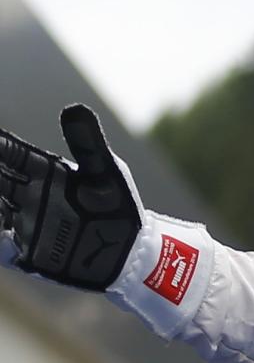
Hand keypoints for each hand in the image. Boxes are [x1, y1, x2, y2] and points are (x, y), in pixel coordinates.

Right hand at [0, 104, 141, 289]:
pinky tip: (0, 231)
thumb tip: (76, 109)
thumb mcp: (106, 174)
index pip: (8, 153)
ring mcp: (24, 223)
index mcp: (42, 171)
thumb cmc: (120, 207)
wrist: (131, 253)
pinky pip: (0, 245)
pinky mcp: (28, 251)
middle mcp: (27, 195)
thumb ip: (88, 145)